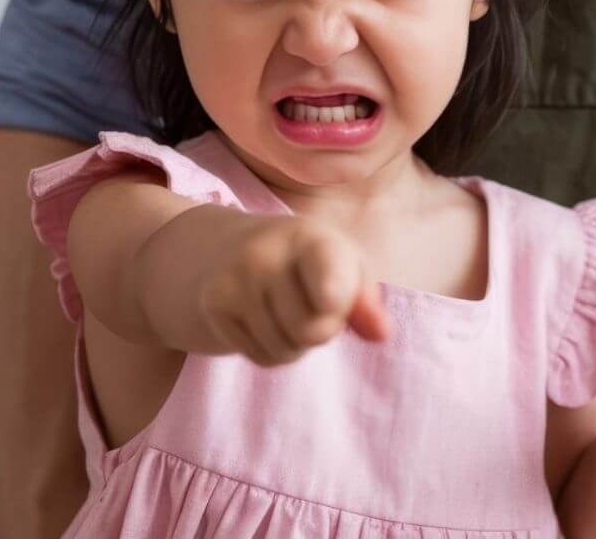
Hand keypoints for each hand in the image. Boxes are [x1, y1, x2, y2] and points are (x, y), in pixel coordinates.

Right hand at [197, 215, 390, 365]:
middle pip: (314, 332)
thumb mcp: (342, 266)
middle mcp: (268, 252)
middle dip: (321, 331)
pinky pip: (260, 357)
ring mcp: (236, 278)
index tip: (331, 302)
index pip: (326, 281)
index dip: (335, 300)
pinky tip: (262, 321)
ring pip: (286, 350)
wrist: (228, 247)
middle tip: (310, 305)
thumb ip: (366, 301)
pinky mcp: (213, 304)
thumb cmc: (305, 261)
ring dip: (294, 344)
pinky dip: (270, 350)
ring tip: (285, 311)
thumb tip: (382, 334)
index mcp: (311, 237)